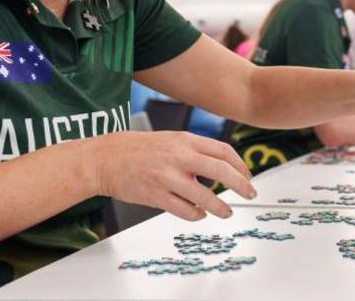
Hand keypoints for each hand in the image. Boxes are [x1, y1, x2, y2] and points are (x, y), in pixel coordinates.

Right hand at [89, 131, 255, 220]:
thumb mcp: (172, 140)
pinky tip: (199, 214)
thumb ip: (196, 151)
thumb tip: (222, 168)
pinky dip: (196, 214)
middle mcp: (178, 157)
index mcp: (185, 140)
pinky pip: (184, 210)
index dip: (240, 165)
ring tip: (227, 212)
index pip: (223, 151)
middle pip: (220, 171)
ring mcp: (166, 177)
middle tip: (250, 194)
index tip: (247, 176)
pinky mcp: (155, 196)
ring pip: (204, 196)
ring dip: (220, 207)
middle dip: (240, 185)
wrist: (104, 158)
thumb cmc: (140, 149)